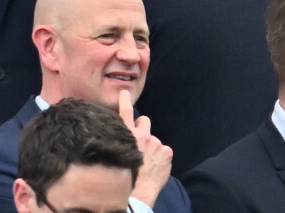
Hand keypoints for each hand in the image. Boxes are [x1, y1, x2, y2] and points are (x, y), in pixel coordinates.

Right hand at [118, 90, 171, 206]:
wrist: (139, 191)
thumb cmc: (125, 175)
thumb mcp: (118, 153)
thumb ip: (121, 140)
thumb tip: (121, 135)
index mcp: (127, 134)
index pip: (125, 112)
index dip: (125, 100)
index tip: (125, 92)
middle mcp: (141, 135)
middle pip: (144, 120)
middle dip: (142, 126)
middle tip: (140, 139)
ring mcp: (155, 143)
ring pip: (154, 139)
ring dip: (152, 146)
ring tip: (148, 160)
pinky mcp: (166, 152)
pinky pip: (164, 150)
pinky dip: (161, 156)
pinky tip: (156, 166)